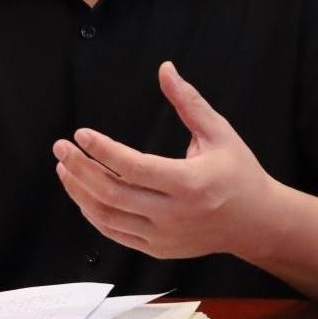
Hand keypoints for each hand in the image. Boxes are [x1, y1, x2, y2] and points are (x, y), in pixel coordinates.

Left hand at [52, 61, 272, 259]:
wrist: (257, 223)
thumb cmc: (239, 174)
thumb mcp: (220, 133)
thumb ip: (188, 102)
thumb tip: (165, 69)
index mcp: (188, 184)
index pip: (132, 167)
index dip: (102, 151)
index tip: (81, 134)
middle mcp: (173, 215)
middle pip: (112, 194)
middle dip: (80, 169)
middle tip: (60, 148)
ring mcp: (163, 236)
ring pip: (107, 217)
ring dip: (80, 192)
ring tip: (64, 168)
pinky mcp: (158, 249)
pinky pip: (115, 234)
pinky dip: (93, 214)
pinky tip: (82, 193)